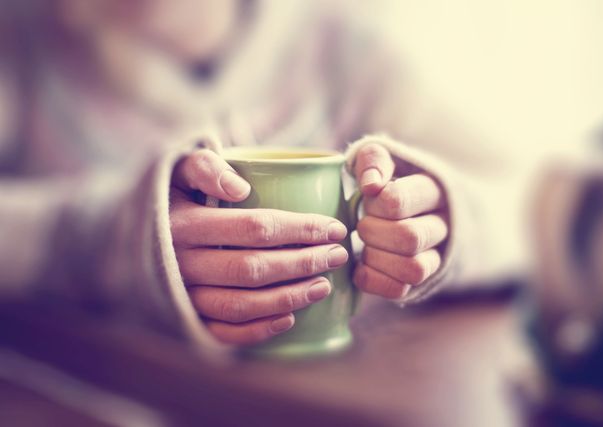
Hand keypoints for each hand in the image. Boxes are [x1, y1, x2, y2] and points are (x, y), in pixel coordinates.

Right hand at [170, 149, 348, 344]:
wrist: (130, 234)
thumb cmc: (171, 196)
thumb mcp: (178, 169)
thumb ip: (205, 167)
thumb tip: (240, 188)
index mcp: (184, 223)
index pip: (255, 228)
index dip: (300, 229)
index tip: (333, 228)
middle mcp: (181, 263)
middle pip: (253, 268)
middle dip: (303, 263)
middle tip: (338, 255)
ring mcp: (183, 295)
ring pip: (241, 305)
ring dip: (288, 298)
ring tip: (324, 286)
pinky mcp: (185, 317)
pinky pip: (222, 333)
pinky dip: (257, 330)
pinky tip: (289, 319)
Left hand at [352, 144, 447, 298]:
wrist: (413, 206)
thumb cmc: (391, 181)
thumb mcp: (383, 159)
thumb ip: (374, 161)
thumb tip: (371, 184)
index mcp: (434, 190)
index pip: (398, 201)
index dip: (375, 203)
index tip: (369, 197)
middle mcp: (443, 225)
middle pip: (409, 238)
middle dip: (373, 232)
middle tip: (363, 224)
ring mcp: (436, 256)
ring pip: (414, 269)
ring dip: (377, 259)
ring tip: (366, 245)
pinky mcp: (421, 281)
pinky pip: (400, 290)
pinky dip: (373, 280)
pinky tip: (363, 264)